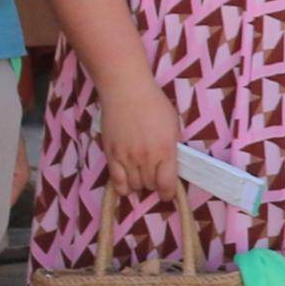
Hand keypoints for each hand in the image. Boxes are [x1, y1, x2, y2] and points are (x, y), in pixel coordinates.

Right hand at [101, 77, 181, 206]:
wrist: (127, 91)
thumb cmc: (155, 105)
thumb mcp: (174, 126)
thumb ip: (173, 148)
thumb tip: (173, 165)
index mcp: (165, 151)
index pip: (166, 184)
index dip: (168, 193)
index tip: (168, 194)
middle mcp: (145, 158)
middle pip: (149, 185)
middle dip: (154, 185)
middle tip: (155, 179)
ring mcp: (126, 157)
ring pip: (133, 185)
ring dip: (139, 185)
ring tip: (142, 178)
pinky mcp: (110, 154)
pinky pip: (115, 180)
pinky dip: (122, 187)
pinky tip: (126, 185)